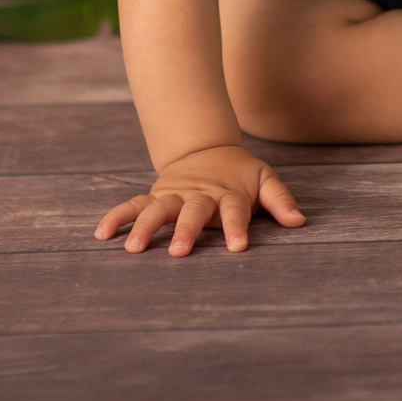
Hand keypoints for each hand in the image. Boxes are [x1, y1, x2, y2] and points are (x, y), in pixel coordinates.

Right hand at [95, 144, 305, 255]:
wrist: (207, 148)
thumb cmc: (240, 174)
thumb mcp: (265, 179)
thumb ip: (279, 200)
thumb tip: (299, 221)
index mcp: (228, 194)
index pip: (234, 211)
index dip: (237, 227)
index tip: (238, 247)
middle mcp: (199, 195)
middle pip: (193, 212)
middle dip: (186, 231)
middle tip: (178, 252)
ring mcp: (175, 194)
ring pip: (159, 209)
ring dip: (144, 226)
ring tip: (132, 249)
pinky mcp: (156, 195)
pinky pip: (134, 205)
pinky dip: (118, 216)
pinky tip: (102, 234)